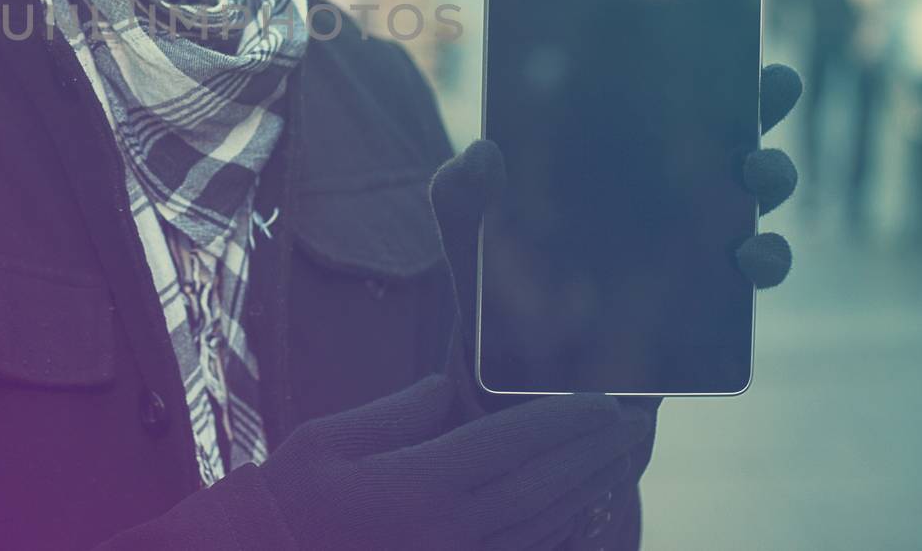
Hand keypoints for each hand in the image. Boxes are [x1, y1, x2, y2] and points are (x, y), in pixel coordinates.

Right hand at [259, 374, 652, 550]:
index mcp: (416, 486)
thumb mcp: (329, 438)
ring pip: (543, 526)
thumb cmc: (292, 499)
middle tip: (629, 425)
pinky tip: (585, 510)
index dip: (562, 422)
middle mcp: (448, 531)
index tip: (600, 400)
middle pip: (542, 488)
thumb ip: (399, 411)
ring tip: (619, 459)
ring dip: (589, 490)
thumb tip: (448, 388)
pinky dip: (564, 533)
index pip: (511, 445)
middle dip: (591, 454)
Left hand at [429, 62, 803, 372]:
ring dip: (773, 174)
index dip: (696, 60)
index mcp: (609, 162)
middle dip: (761, 102)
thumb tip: (481, 151)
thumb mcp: (466, 241)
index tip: (722, 28)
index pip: (658, 98)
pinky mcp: (707, 305)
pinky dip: (766, 259)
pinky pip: (754, 274)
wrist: (514, 395)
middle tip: (771, 83)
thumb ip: (460, 197)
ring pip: (755, 197)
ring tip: (757, 171)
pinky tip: (747, 254)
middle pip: (725, 133)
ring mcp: (690, 247)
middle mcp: (660, 196)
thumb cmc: (492, 302)